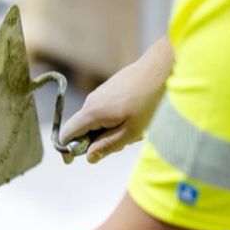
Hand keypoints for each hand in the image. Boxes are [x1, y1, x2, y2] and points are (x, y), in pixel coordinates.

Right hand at [59, 37, 172, 163]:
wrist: (162, 68)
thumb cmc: (149, 102)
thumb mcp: (130, 132)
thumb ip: (107, 146)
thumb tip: (89, 158)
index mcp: (92, 113)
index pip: (67, 133)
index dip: (66, 149)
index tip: (71, 161)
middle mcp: (91, 101)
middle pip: (82, 128)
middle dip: (95, 141)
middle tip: (121, 144)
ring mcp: (100, 93)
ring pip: (96, 120)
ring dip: (109, 130)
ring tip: (134, 130)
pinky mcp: (110, 88)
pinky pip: (104, 110)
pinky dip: (115, 119)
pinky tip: (136, 117)